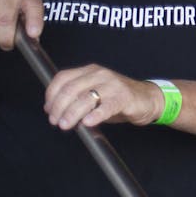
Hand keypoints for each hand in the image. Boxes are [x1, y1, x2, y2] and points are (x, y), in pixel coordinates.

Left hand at [44, 66, 163, 130]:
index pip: (63, 78)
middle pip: (71, 89)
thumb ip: (76, 99)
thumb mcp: (94, 94)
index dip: (51, 95)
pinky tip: (88, 122)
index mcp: (90, 71)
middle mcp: (100, 74)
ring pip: (85, 98)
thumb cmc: (117, 99)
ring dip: (72, 113)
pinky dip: (95, 115)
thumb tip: (54, 111)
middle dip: (59, 107)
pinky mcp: (124, 97)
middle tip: (55, 121)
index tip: (48, 110)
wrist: (147, 99)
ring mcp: (113, 85)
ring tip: (66, 125)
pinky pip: (106, 106)